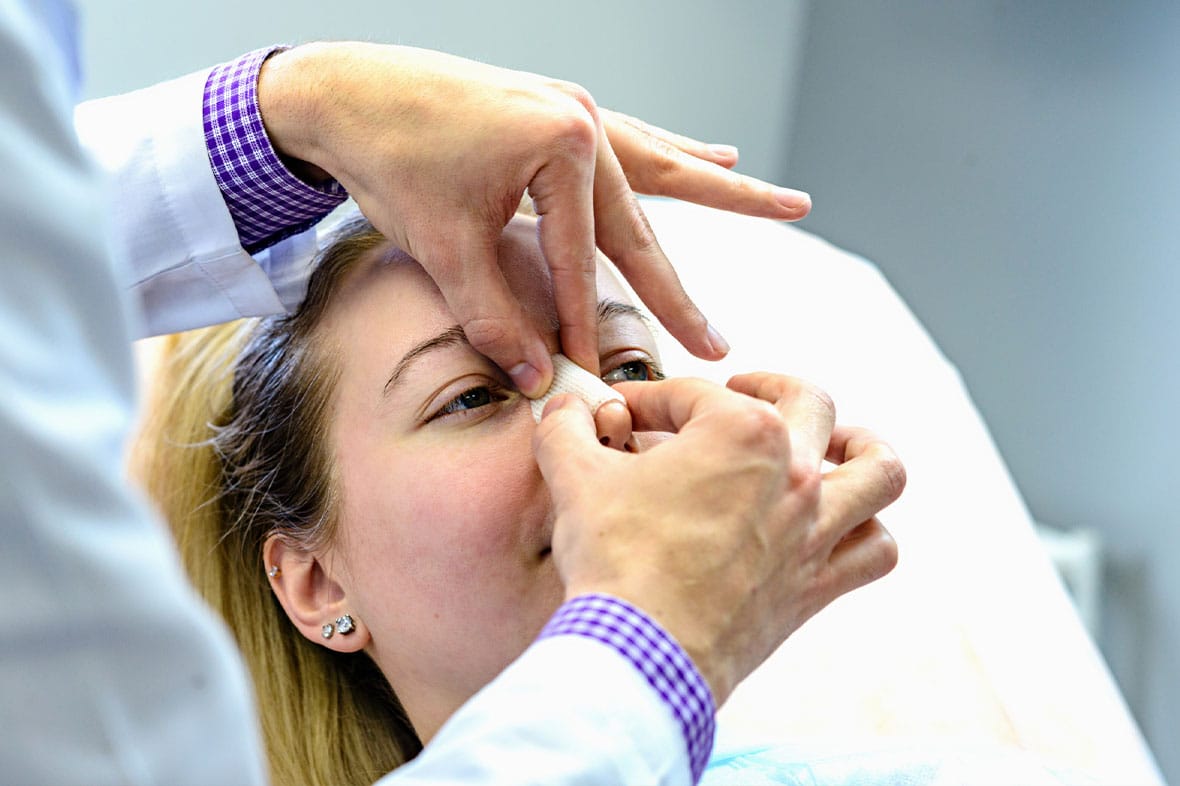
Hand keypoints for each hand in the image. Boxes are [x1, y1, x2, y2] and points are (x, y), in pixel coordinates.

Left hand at [256, 43, 810, 395]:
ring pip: (660, 170)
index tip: (598, 373)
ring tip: (788, 204)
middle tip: (718, 342)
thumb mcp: (443, 245)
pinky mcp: (562, 109)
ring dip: (719, 196)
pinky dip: (675, 156)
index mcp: (561, 143)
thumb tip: (535, 379)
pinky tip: (719, 158)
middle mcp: (582, 119)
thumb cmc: (390, 158)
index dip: (587, 322)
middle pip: (640, 222)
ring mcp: (577, 108)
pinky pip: (635, 143)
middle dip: (676, 289)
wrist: (343, 90)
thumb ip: (493, 316)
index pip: (584, 258)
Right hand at [532, 372, 902, 704]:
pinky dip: (867, 533)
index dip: (651, 400)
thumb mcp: (575, 477)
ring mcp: (815, 530)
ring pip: (879, 471)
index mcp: (742, 431)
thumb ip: (567, 430)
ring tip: (834, 444)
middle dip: (768, 387)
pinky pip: (875, 551)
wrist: (639, 651)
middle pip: (807, 402)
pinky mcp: (818, 584)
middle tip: (737, 394)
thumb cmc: (614, 560)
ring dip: (861, 450)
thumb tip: (564, 410)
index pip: (695, 394)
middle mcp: (795, 472)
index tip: (623, 417)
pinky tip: (839, 527)